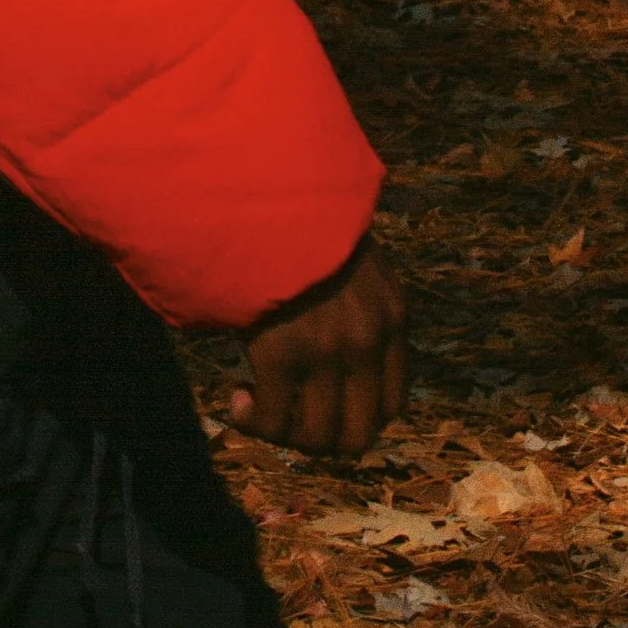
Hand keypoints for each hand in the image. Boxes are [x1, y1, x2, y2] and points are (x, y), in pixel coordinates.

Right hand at [227, 238, 406, 457]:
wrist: (263, 189)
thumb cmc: (296, 217)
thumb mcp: (350, 257)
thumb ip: (356, 300)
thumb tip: (334, 348)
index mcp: (391, 315)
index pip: (391, 403)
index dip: (357, 420)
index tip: (322, 407)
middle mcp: (367, 340)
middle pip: (358, 432)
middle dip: (320, 439)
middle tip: (289, 419)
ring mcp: (327, 349)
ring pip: (316, 435)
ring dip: (283, 433)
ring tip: (257, 408)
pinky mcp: (281, 352)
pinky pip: (273, 417)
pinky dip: (253, 421)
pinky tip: (236, 400)